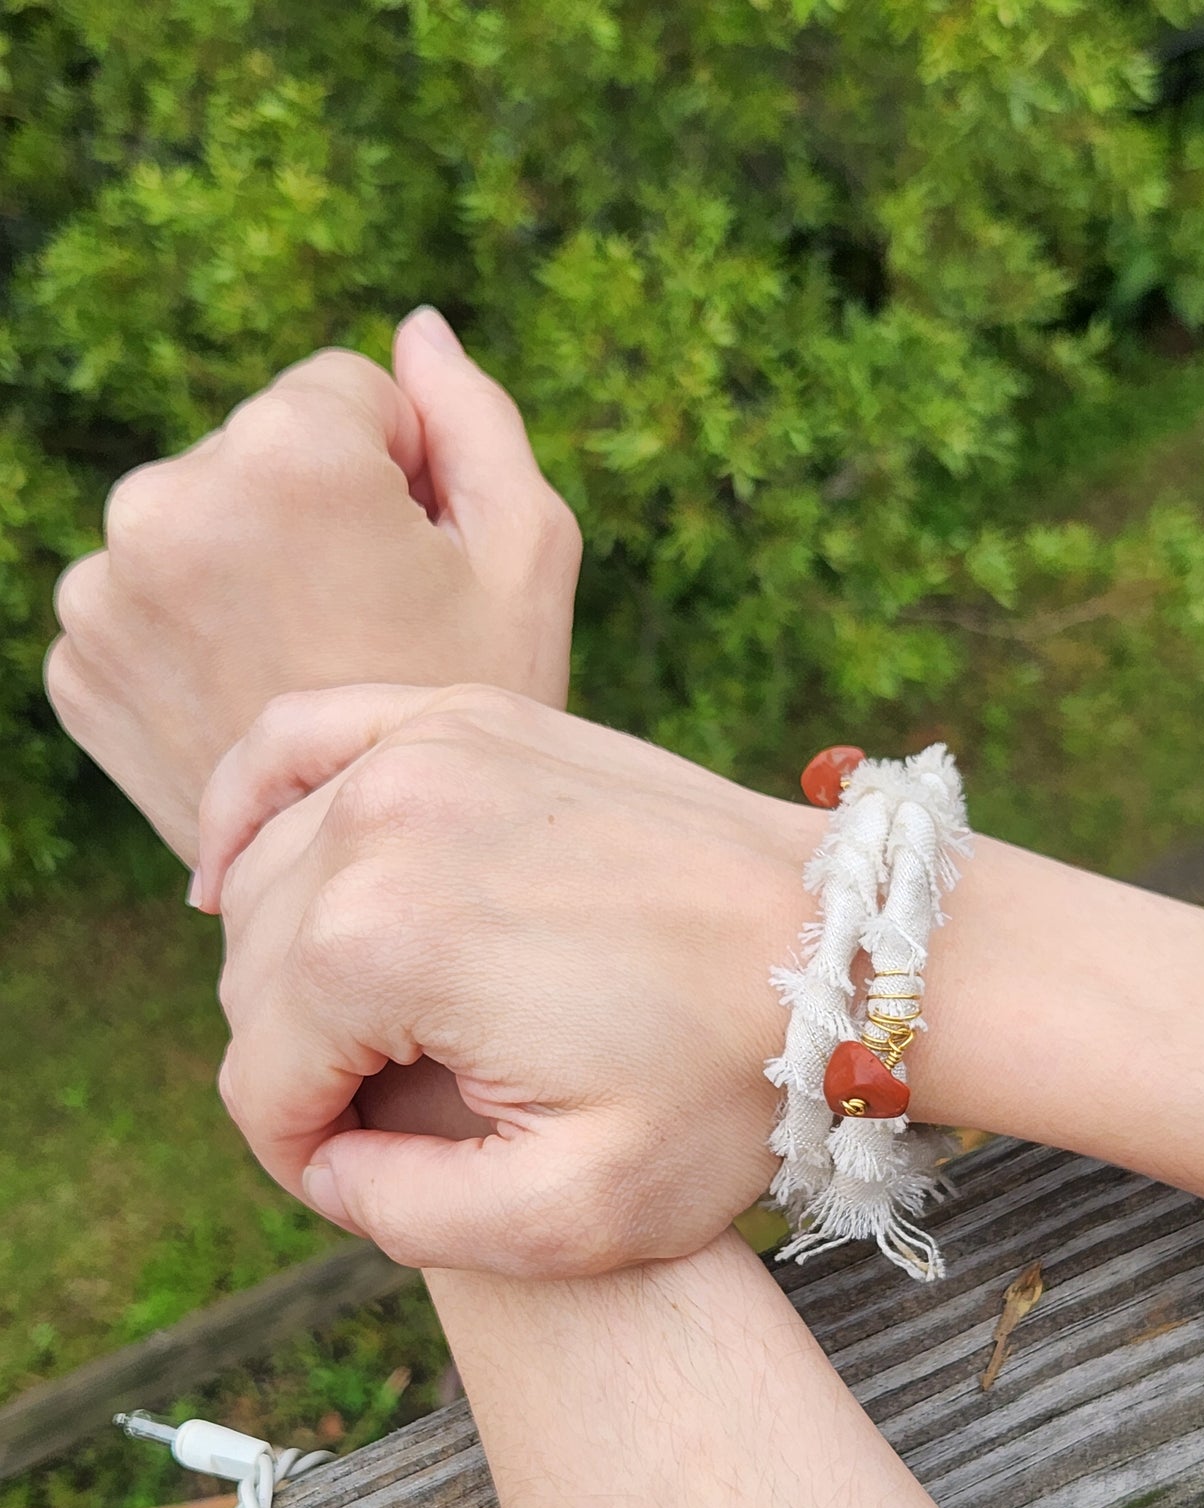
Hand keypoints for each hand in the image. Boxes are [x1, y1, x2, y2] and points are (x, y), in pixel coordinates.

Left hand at [45, 310, 578, 862]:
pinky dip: (191, 640)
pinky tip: (248, 704)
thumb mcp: (525, 557)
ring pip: (194, 526)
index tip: (412, 569)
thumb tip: (416, 330)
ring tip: (304, 671)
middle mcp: (165, 504)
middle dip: (310, 516)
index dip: (401, 476)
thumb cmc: (464, 713)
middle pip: (258, 452)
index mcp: (284, 456)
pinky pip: (144, 605)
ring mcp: (103, 593)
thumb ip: (475, 419)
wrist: (375, 877)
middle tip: (362, 630)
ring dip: (243, 571)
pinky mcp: (74, 665)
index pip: (347, 389)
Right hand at [199, 683, 817, 1275]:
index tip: (390, 1180)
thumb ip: (404, 1216)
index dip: (312, 1161)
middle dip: (309, 1068)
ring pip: (269, 882)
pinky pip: (297, 743)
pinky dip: (251, 807)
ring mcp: (422, 747)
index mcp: (377, 947)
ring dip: (295, 966)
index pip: (261, 1086)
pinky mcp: (465, 715)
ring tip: (381, 1032)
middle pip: (255, 983)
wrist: (849, 952)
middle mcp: (375, 823)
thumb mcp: (571, 1214)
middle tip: (411, 1117)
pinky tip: (237, 873)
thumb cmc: (728, 1086)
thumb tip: (323, 1163)